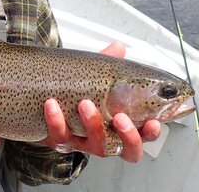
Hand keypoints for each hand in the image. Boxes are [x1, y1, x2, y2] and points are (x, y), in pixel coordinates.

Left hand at [41, 41, 160, 162]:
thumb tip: (118, 47)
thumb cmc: (77, 92)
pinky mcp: (61, 141)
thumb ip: (107, 63)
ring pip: (96, 145)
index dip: (151, 132)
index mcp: (119, 125)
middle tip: (120, 117)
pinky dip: (57, 121)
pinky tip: (52, 105)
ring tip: (85, 103)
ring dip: (92, 124)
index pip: (143, 135)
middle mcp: (106, 138)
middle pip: (127, 151)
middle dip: (127, 136)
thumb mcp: (94, 77)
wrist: (44, 101)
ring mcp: (84, 142)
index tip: (153, 122)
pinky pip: (60, 137)